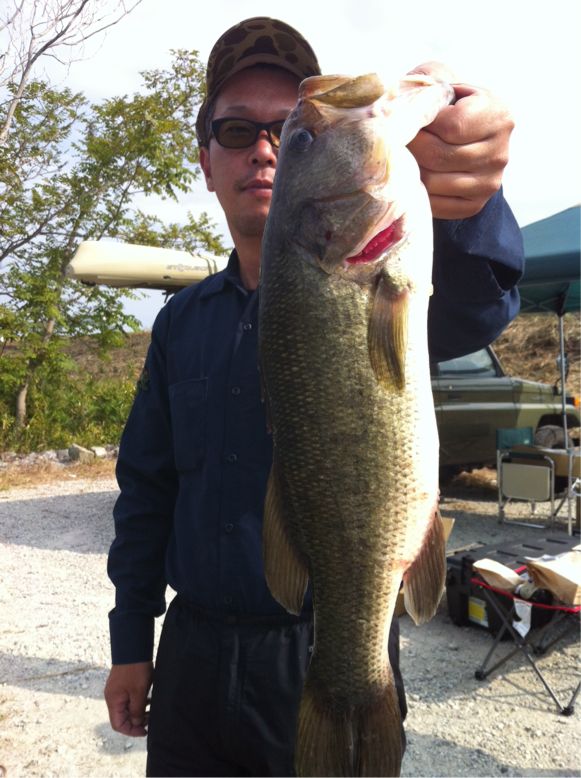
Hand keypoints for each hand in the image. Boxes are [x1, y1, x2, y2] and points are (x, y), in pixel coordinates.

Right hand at [104, 661, 152, 736]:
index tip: (145, 730)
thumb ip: (137, 710)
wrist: (134, 647)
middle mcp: (112, 697)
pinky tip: (148, 699)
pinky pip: (128, 699)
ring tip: (151, 710)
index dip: (131, 730)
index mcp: (113, 701)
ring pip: (126, 708)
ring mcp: (116, 690)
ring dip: (138, 711)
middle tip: (150, 719)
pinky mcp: (122, 684)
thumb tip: (136, 723)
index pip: (118, 725)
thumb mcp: (139, 692)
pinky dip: (138, 702)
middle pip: (122, 717)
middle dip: (136, 721)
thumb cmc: (135, 669)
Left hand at [407, 61, 513, 219]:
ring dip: (411, 170)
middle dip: (412, 147)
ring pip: (433, 181)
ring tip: (405, 157)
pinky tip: (414, 177)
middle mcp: (501, 152)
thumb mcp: (442, 82)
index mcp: (499, 115)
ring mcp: (490, 182)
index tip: (414, 119)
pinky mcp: (475, 205)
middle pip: (439, 155)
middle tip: (398, 140)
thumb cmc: (446, 107)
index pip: (452, 125)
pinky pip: (436, 205)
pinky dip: (418, 192)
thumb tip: (406, 100)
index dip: (424, 123)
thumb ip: (428, 80)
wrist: (464, 141)